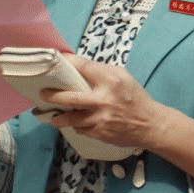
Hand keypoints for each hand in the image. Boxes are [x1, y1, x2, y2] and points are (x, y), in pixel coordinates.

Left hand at [42, 56, 168, 149]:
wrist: (150, 124)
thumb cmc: (135, 98)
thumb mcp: (124, 76)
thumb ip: (102, 71)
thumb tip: (81, 67)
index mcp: (110, 81)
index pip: (83, 67)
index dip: (67, 62)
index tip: (56, 59)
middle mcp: (103, 99)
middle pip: (70, 97)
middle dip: (53, 96)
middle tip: (43, 94)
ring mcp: (100, 118)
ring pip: (71, 118)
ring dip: (59, 117)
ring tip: (53, 115)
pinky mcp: (100, 133)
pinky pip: (80, 129)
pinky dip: (76, 125)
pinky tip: (74, 123)